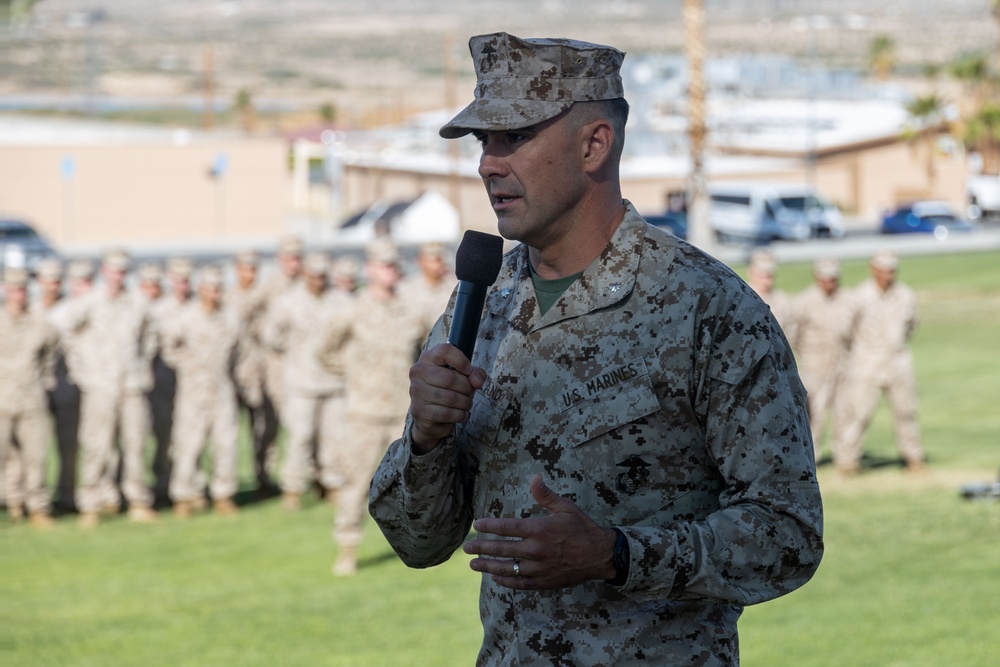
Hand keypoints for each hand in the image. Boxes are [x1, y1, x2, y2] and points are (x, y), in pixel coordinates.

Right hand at [409, 343, 485, 452]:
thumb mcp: (464, 376)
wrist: (432, 415)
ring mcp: (416, 392)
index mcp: (428, 358)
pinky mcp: (419, 411)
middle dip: (467, 388)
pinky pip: (446, 413)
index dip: (461, 360)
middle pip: (451, 378)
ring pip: (450, 398)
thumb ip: (475, 373)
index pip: (445, 351)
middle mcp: (418, 373)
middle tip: (470, 393)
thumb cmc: (449, 390)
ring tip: (466, 404)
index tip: (468, 371)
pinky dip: (459, 415)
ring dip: (465, 403)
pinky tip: (461, 414)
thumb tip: (477, 382)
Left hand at [464, 474, 617, 589]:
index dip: (489, 526)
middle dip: (481, 547)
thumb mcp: (565, 507)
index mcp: (539, 529)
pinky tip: (495, 578)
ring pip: (507, 569)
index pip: (506, 527)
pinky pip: (519, 583)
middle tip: (466, 547)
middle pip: (501, 549)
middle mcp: (536, 550)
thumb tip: (534, 476)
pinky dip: (505, 581)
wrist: (600, 555)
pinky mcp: (543, 582)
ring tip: (473, 564)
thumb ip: (545, 495)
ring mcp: (539, 568)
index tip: (477, 524)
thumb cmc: (582, 528)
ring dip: (487, 566)